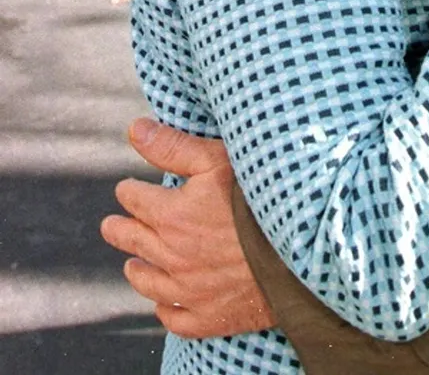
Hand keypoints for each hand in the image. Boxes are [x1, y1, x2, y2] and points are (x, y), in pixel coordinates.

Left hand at [101, 118, 275, 337]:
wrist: (297, 248)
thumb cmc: (259, 197)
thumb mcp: (217, 160)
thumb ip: (172, 146)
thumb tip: (134, 129)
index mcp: (171, 216)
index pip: (134, 200)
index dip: (129, 191)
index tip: (127, 189)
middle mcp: (172, 255)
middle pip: (132, 241)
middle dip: (119, 229)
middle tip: (110, 226)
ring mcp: (189, 290)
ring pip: (148, 282)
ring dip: (137, 270)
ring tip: (131, 264)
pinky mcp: (209, 316)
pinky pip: (174, 318)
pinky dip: (165, 309)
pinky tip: (163, 303)